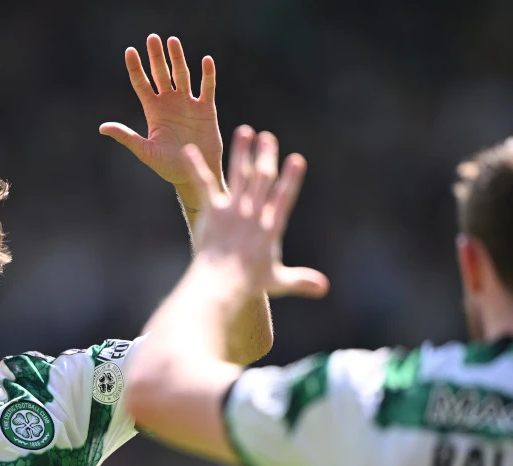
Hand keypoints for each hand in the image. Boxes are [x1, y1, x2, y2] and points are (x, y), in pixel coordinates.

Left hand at [100, 35, 222, 207]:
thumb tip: (102, 128)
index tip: (130, 51)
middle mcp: (169, 103)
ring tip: (173, 41)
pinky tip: (206, 60)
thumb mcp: (146, 151)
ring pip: (182, 75)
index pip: (142, 84)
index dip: (135, 67)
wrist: (195, 174)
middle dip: (156, 56)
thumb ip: (126, 137)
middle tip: (152, 38)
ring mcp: (188, 104)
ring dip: (178, 58)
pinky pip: (207, 88)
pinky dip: (207, 75)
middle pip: (161, 73)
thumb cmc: (169, 167)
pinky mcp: (206, 109)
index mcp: (153, 111)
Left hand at [184, 126, 328, 297]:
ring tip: (244, 131)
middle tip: (268, 137)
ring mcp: (234, 209)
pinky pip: (205, 184)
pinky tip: (188, 151)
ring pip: (240, 174)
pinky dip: (196, 167)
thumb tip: (324, 288)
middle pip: (263, 177)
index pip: (284, 196)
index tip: (297, 159)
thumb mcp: (278, 281)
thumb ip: (301, 280)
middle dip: (266, 155)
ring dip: (242, 151)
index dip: (291, 177)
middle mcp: (254, 212)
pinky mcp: (213, 211)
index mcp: (271, 226)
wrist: (222, 283)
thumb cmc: (249, 283)